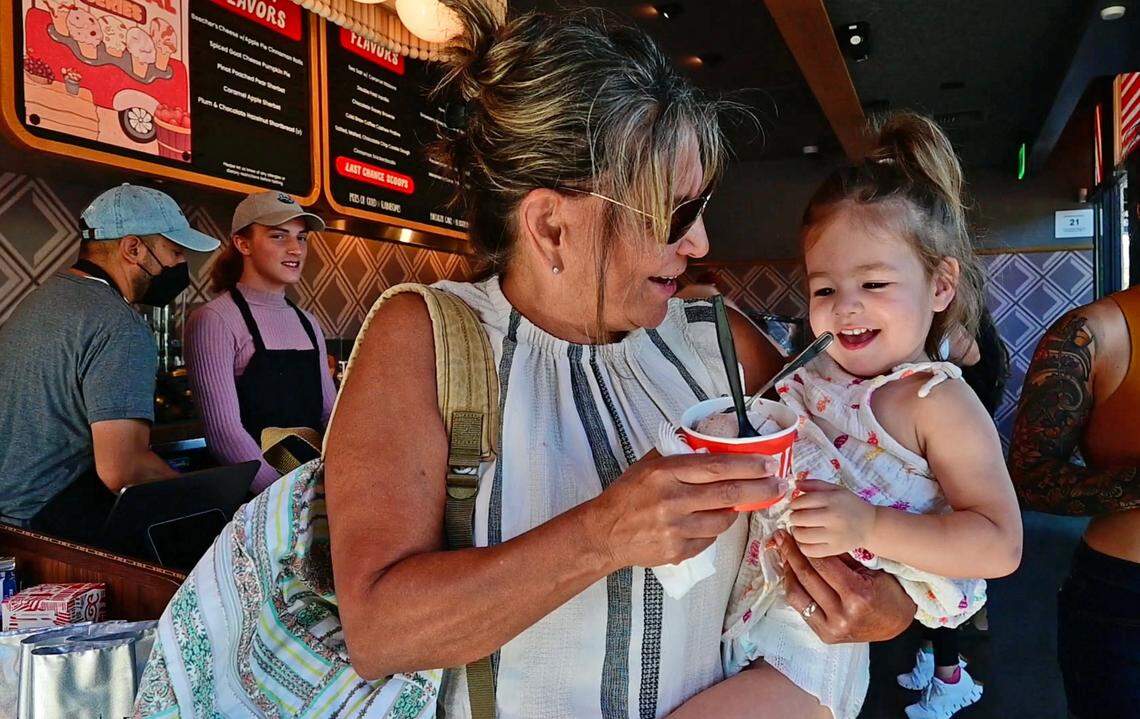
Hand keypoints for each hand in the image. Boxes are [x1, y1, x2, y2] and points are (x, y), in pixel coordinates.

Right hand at [587, 450, 782, 569]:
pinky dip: (716, 528)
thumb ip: (679, 453)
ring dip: (738, 509)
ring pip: (724, 518)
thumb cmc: (628, 495)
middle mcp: (672, 500)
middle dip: (760, 488)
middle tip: (779, 484)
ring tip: (742, 502)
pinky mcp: (678, 551)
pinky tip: (712, 519)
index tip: (768, 463)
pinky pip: (710, 538)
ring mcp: (676, 528)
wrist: (605, 532)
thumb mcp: (648, 465)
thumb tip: (713, 440)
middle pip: (729, 493)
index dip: (748, 465)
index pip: (717, 466)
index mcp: (666, 473)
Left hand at [774, 530, 914, 643]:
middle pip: (807, 578)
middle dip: (791, 554)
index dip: (805, 546)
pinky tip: (790, 573)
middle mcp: (842, 615)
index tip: (795, 532)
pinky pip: (800, 607)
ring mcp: (832, 628)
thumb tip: (811, 539)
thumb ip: (842, 558)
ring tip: (782, 553)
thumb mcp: (870, 570)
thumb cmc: (887, 593)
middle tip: (781, 536)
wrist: (895, 624)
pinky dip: (793, 588)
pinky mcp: (824, 635)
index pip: (823, 565)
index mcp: (858, 596)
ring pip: (797, 594)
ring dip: (787, 571)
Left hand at [788, 479, 876, 556]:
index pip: (803, 501)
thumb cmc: (850, 505)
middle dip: (794, 517)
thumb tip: (796, 483)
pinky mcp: (835, 549)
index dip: (794, 503)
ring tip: (800, 528)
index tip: (795, 506)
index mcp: (833, 500)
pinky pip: (809, 550)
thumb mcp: (836, 489)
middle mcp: (833, 517)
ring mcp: (834, 535)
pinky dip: (803, 545)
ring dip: (796, 531)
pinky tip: (806, 540)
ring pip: (802, 536)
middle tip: (797, 517)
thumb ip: (815, 484)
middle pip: (800, 518)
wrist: (871, 525)